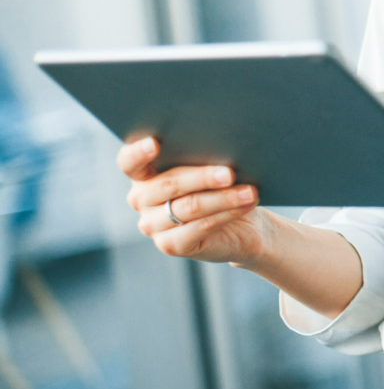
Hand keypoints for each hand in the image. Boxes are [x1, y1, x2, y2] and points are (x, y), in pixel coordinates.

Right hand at [118, 137, 267, 263]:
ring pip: (189, 206)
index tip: (154, 143)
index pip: (129, 162)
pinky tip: (245, 205)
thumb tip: (224, 147)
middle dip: (203, 177)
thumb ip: (205, 157)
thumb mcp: (212, 167)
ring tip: (249, 191)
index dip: (138, 153)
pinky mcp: (170, 245)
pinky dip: (227, 214)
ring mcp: (152, 225)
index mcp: (144, 174)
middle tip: (230, 173)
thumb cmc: (223, 186)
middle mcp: (141, 199)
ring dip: (223, 198)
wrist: (241, 225)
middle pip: (169, 184)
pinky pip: (200, 227)